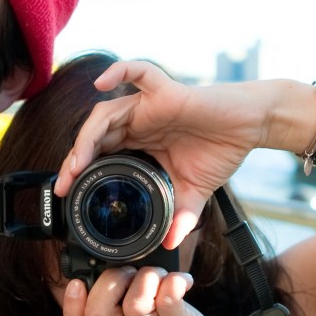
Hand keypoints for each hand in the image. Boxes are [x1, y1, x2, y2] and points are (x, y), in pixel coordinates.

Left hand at [55, 61, 269, 247]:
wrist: (250, 126)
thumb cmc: (218, 151)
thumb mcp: (193, 193)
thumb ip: (180, 216)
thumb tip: (172, 243)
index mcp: (137, 143)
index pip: (98, 154)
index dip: (80, 171)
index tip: (68, 194)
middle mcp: (136, 122)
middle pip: (94, 136)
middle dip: (75, 159)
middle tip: (65, 185)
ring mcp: (148, 105)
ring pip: (106, 113)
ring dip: (87, 137)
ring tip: (77, 162)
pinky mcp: (167, 91)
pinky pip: (140, 73)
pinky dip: (119, 72)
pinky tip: (102, 83)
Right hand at [62, 267, 238, 315]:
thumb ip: (116, 298)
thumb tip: (103, 261)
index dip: (70, 308)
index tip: (76, 284)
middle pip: (97, 313)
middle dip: (112, 280)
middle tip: (132, 275)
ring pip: (135, 303)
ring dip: (149, 276)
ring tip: (161, 277)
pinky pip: (168, 302)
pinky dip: (173, 283)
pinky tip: (182, 280)